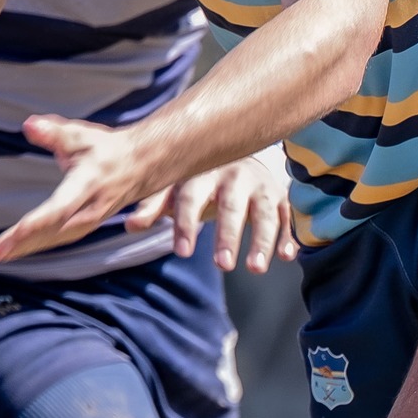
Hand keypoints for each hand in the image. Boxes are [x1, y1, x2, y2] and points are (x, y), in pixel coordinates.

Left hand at [0, 114, 151, 264]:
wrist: (143, 164)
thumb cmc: (106, 148)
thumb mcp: (81, 135)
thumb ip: (54, 132)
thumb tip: (29, 125)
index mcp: (88, 184)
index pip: (58, 208)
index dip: (35, 224)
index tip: (14, 235)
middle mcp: (91, 207)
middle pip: (53, 230)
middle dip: (23, 244)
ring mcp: (91, 219)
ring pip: (55, 239)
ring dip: (27, 249)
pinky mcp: (87, 224)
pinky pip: (59, 239)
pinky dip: (36, 245)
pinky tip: (17, 249)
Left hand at [125, 150, 297, 271]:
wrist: (237, 148)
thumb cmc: (198, 179)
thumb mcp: (175, 187)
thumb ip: (154, 206)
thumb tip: (130, 225)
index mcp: (202, 174)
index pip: (191, 198)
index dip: (186, 224)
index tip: (182, 253)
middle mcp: (233, 176)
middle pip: (231, 207)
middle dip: (227, 236)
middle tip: (222, 266)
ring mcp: (259, 186)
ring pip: (263, 213)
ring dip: (261, 240)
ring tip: (256, 269)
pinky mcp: (278, 198)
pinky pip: (285, 217)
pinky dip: (288, 236)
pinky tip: (287, 257)